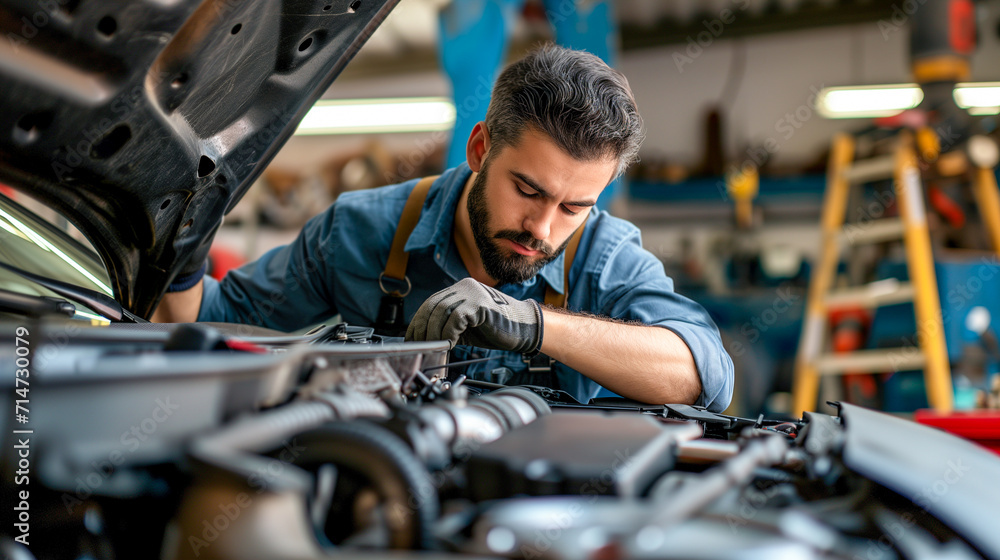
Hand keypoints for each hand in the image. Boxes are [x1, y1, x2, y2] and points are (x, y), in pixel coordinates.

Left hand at [405, 278, 542, 353]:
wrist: (524, 329)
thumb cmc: (496, 329)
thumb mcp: (465, 327)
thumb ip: (447, 327)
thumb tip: (424, 339)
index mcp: (459, 289)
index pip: (430, 303)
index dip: (418, 322)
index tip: (411, 338)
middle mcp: (464, 287)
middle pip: (433, 307)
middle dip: (422, 329)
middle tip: (419, 347)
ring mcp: (472, 293)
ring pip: (441, 312)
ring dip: (434, 334)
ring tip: (434, 349)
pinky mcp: (480, 304)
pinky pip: (456, 319)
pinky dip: (448, 333)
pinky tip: (450, 344)